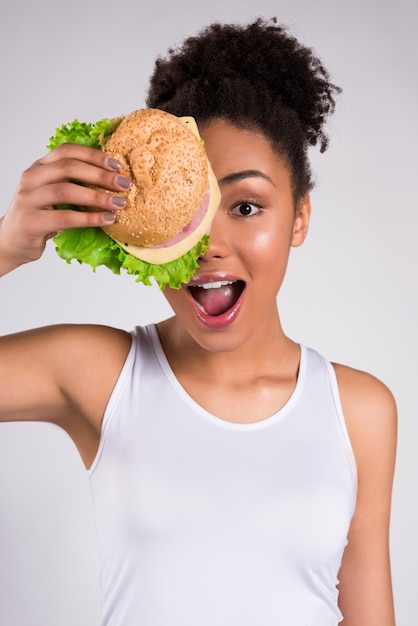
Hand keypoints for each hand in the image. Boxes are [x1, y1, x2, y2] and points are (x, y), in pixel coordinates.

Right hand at [0, 143, 130, 274]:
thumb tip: (112, 177)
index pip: (67, 151)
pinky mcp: (30, 221)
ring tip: (119, 204)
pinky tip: (107, 220)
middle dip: (101, 175)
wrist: (11, 242)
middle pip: (69, 168)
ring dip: (98, 197)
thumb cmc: (39, 217)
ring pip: (67, 191)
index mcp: (39, 167)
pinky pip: (64, 217)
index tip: (116, 164)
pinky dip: (89, 218)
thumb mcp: (54, 194)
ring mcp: (28, 199)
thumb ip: (73, 183)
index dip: (93, 155)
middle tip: (124, 184)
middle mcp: (31, 178)